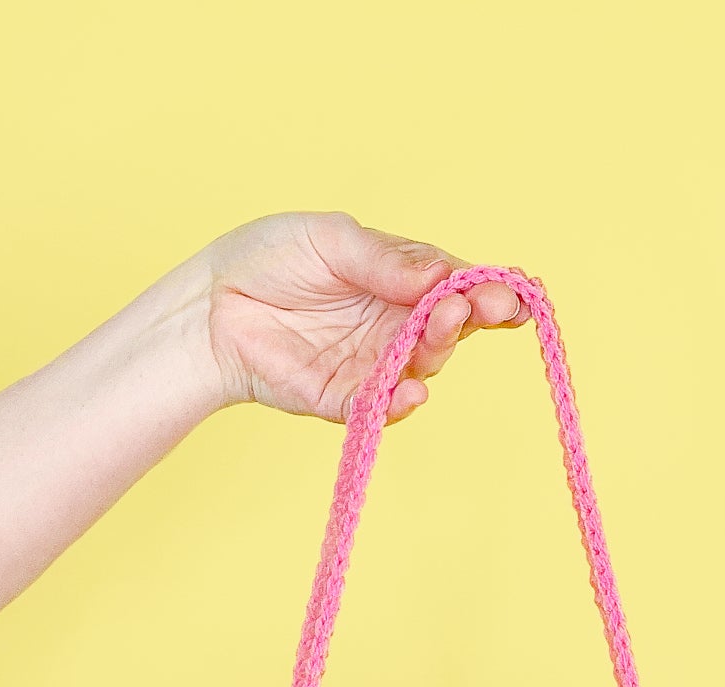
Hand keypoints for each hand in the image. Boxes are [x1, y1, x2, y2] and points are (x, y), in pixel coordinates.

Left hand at [201, 212, 526, 425]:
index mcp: (401, 281)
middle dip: (468, 317)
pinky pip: (382, 408)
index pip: (456, 287)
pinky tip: (412, 392)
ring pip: (423, 367)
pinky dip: (400, 404)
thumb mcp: (331, 240)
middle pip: (450, 329)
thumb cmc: (269, 259)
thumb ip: (386, 259)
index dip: (488, 291)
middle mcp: (396, 326)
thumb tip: (441, 274)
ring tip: (440, 324)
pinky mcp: (346, 401)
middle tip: (470, 305)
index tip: (513, 293)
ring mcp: (374, 366)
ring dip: (437, 348)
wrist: (212, 304)